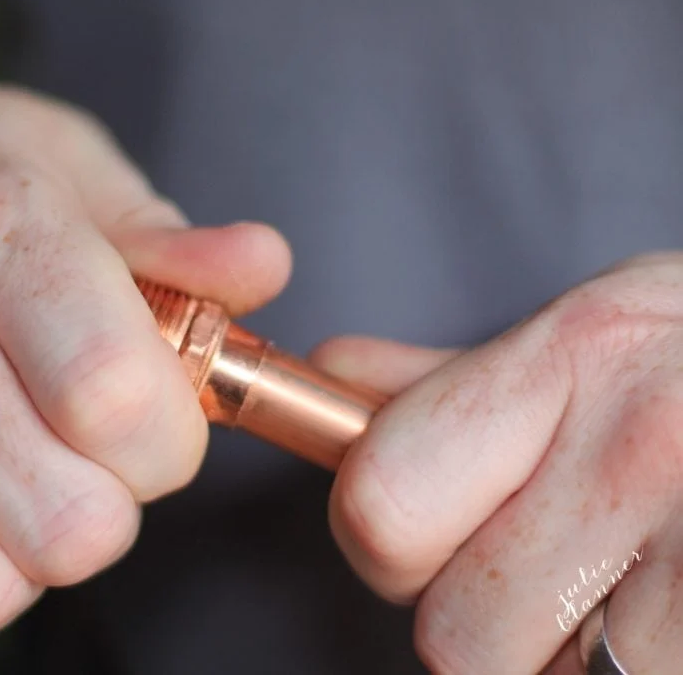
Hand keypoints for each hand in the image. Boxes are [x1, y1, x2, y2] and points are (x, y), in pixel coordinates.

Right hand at [0, 86, 291, 638]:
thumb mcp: (82, 179)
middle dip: (121, 492)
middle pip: (74, 515)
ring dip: (51, 525)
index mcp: (7, 234)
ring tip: (38, 448)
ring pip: (7, 571)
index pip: (112, 392)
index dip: (169, 433)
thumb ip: (177, 245)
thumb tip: (263, 263)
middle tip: (100, 437)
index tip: (174, 413)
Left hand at [313, 253, 682, 672]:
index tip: (427, 523)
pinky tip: (658, 601)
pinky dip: (617, 666)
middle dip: (480, 608)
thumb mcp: (579, 339)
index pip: (379, 507)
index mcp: (573, 358)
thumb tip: (330, 370)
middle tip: (552, 551)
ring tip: (624, 573)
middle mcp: (643, 454)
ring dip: (558, 651)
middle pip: (454, 634)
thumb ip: (440, 378)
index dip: (390, 536)